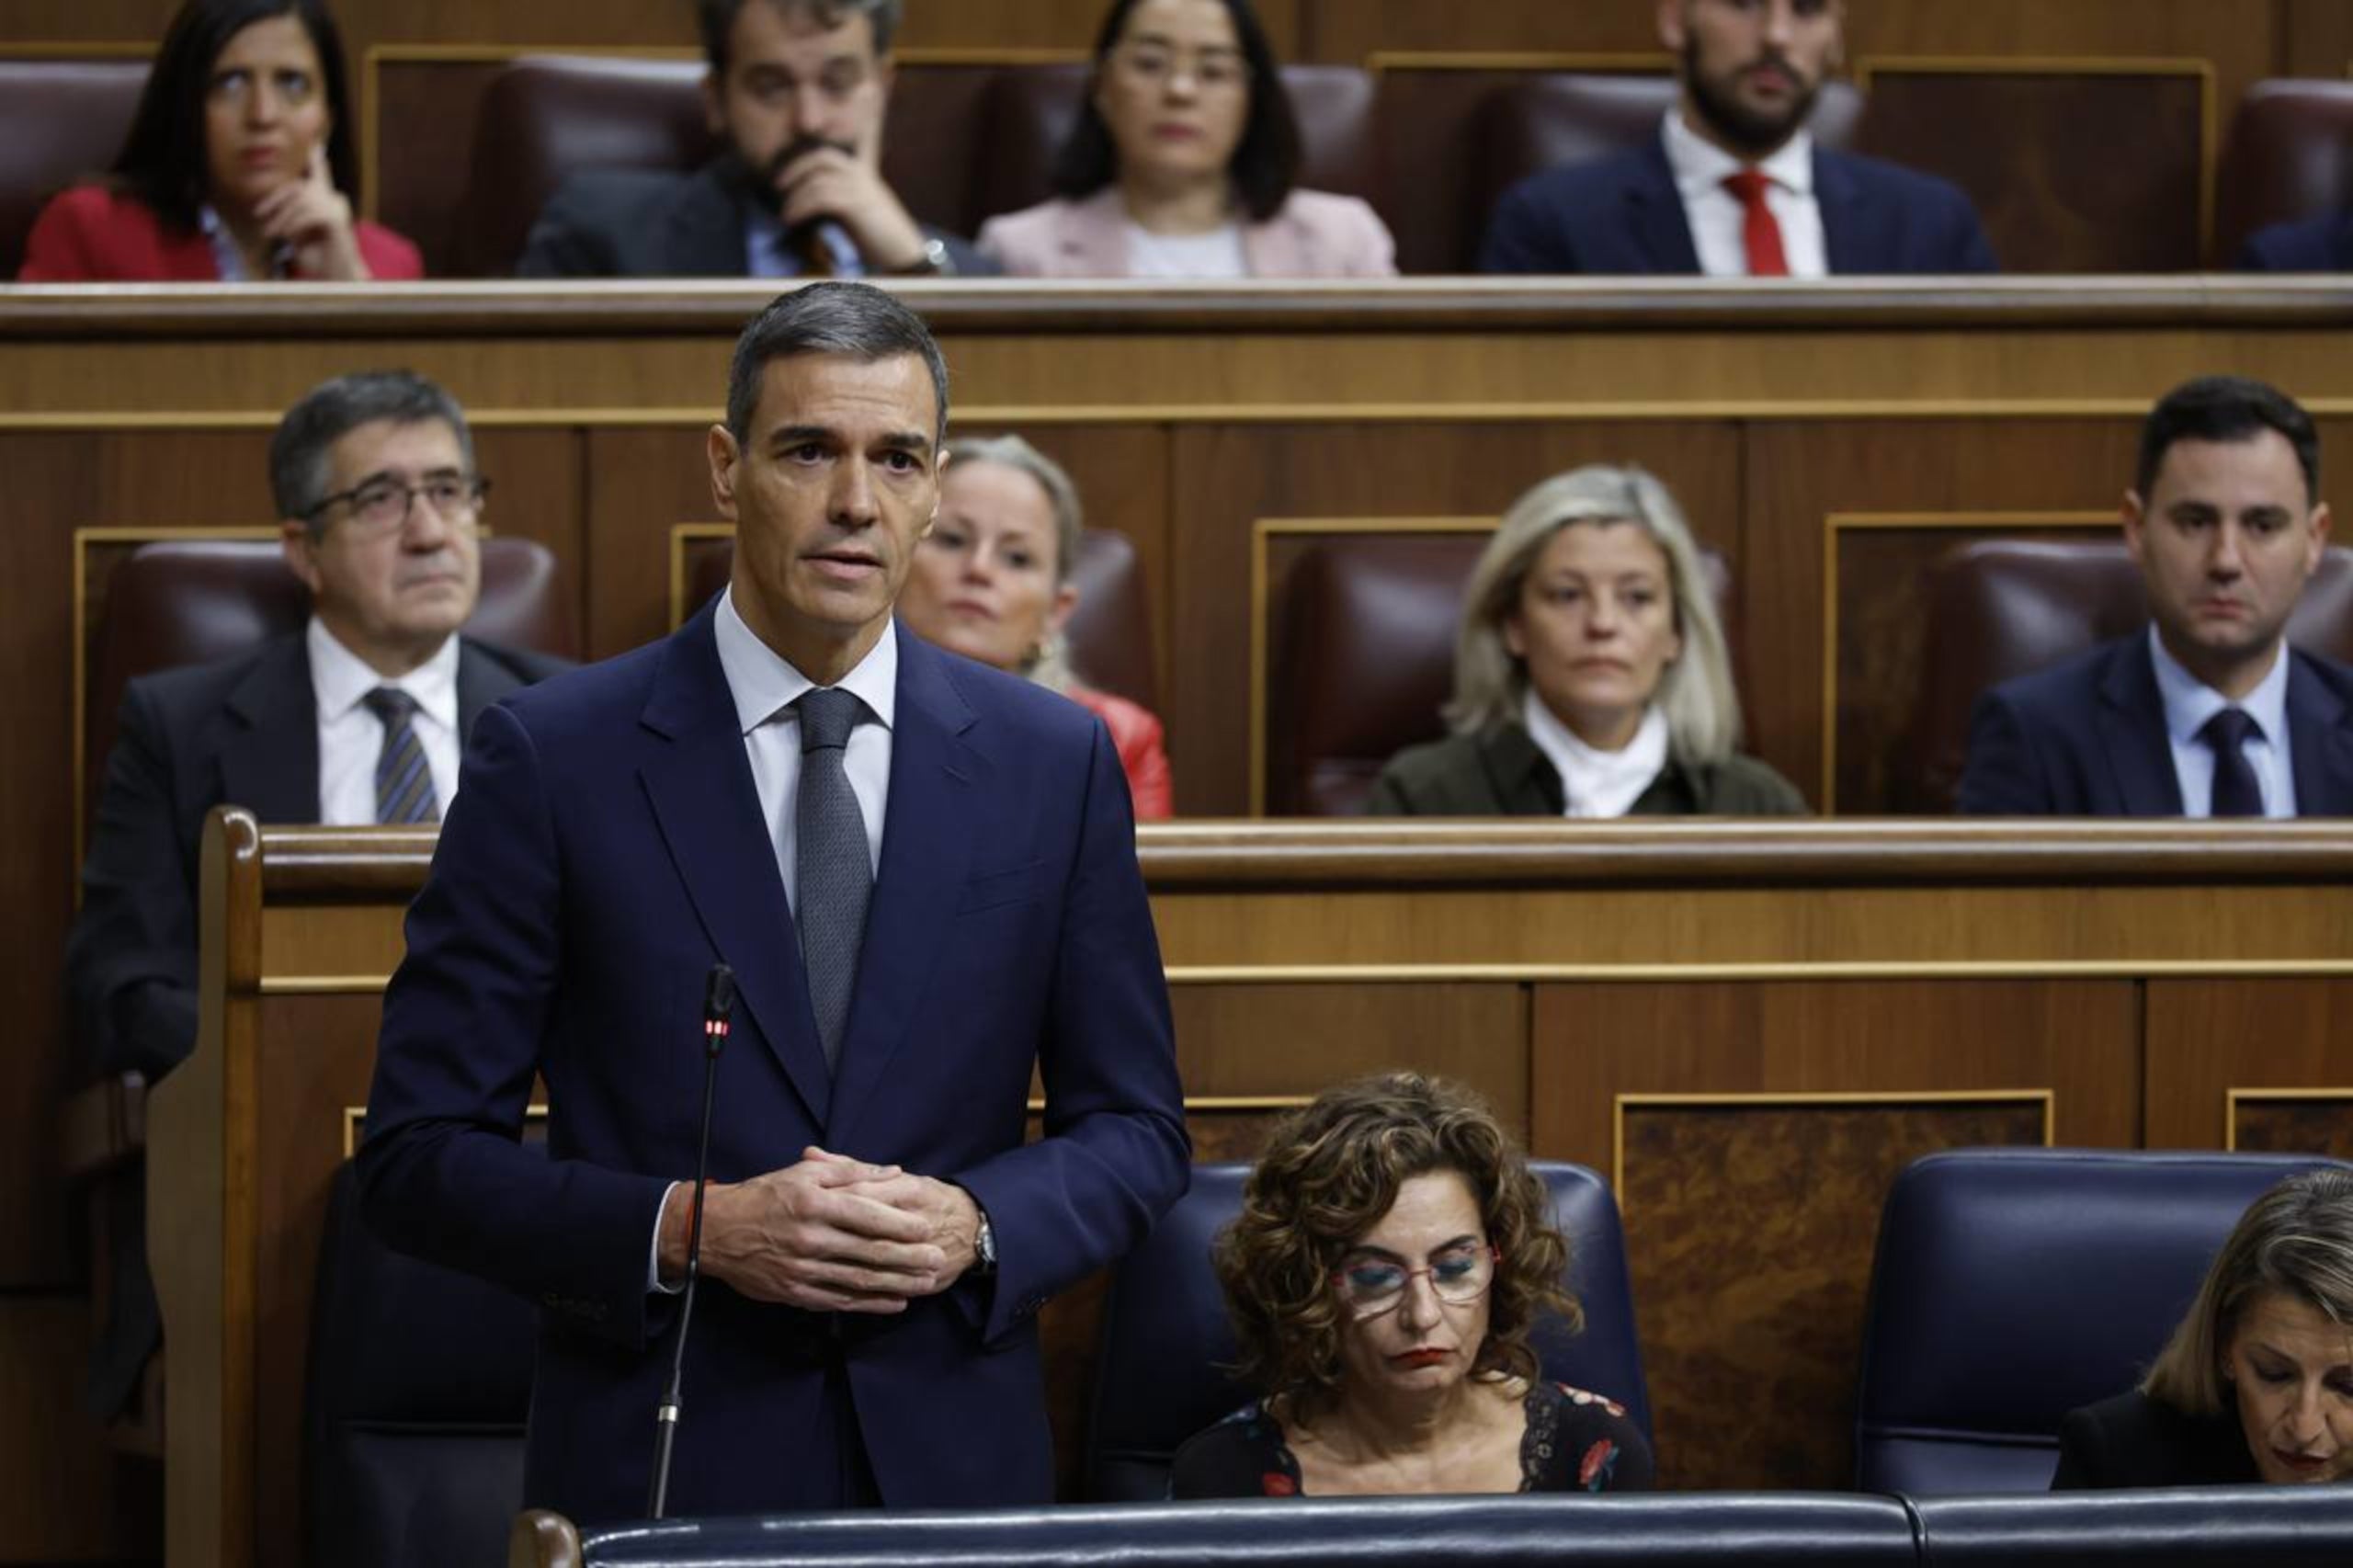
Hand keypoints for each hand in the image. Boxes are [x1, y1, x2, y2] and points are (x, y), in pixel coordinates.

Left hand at [252, 144, 368, 280]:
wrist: (337, 279)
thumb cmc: (317, 259)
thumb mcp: (295, 232)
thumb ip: (289, 215)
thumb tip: (273, 206)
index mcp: (327, 202)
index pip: (321, 175)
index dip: (318, 159)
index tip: (317, 143)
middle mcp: (335, 200)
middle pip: (297, 187)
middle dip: (274, 201)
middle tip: (260, 218)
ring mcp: (338, 207)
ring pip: (299, 199)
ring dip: (280, 217)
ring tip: (272, 234)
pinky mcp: (337, 218)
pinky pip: (307, 212)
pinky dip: (292, 224)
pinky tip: (289, 236)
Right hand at [675, 1148, 946, 1311]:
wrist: (717, 1231)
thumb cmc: (765, 1195)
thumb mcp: (805, 1172)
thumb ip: (851, 1171)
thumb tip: (894, 1172)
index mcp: (815, 1204)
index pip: (868, 1215)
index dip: (902, 1224)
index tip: (928, 1228)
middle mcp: (810, 1239)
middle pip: (869, 1251)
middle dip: (909, 1258)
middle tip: (938, 1259)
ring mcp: (803, 1270)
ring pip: (859, 1280)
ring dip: (897, 1284)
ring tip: (925, 1283)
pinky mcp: (795, 1292)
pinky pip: (840, 1301)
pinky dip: (870, 1304)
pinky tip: (894, 1302)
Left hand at [772, 145, 927, 271]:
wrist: (903, 253)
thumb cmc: (880, 237)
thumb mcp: (857, 212)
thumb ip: (838, 200)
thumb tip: (809, 201)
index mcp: (861, 174)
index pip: (827, 155)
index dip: (802, 162)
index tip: (784, 179)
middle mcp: (861, 176)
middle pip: (821, 158)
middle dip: (795, 170)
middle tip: (778, 187)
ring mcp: (859, 189)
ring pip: (817, 182)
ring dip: (795, 199)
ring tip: (786, 216)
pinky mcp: (856, 206)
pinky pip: (821, 199)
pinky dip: (801, 208)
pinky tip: (793, 219)